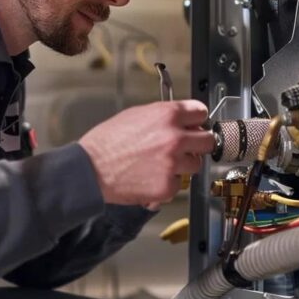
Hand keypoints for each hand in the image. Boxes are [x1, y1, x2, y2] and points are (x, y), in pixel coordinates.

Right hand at [78, 100, 213, 206]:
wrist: (90, 169)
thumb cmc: (107, 142)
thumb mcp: (135, 115)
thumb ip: (163, 116)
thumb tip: (180, 121)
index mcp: (167, 116)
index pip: (201, 112)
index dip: (197, 120)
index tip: (196, 125)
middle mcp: (174, 138)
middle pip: (207, 140)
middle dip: (198, 143)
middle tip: (186, 147)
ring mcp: (173, 164)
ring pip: (195, 164)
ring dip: (183, 164)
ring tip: (161, 164)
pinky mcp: (167, 186)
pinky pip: (178, 183)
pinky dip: (168, 182)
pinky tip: (151, 176)